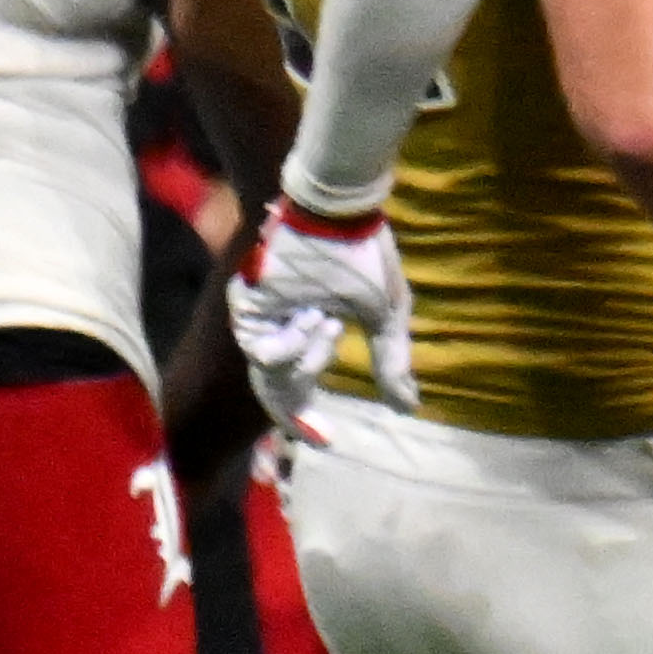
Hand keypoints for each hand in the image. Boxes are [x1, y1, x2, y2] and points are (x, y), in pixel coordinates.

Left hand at [230, 198, 411, 429]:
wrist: (340, 212)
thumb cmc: (364, 254)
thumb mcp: (386, 315)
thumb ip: (391, 362)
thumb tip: (406, 407)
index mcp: (305, 330)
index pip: (294, 387)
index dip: (305, 419)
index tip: (328, 441)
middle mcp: (277, 327)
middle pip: (276, 389)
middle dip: (305, 393)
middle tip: (329, 368)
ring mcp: (259, 317)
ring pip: (272, 373)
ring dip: (307, 356)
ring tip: (324, 317)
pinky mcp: (246, 306)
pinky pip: (264, 352)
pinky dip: (292, 344)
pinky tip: (311, 316)